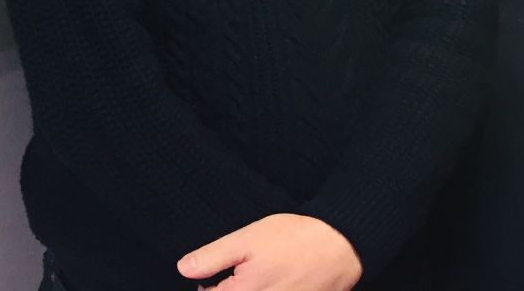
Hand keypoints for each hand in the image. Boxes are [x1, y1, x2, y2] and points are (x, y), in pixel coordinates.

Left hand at [177, 213, 361, 290]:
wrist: (339, 246)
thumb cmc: (294, 238)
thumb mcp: (249, 238)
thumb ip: (214, 256)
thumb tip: (184, 269)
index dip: (204, 287)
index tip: (209, 276)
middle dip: (225, 289)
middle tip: (233, 276)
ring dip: (245, 290)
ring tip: (258, 276)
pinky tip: (274, 282)